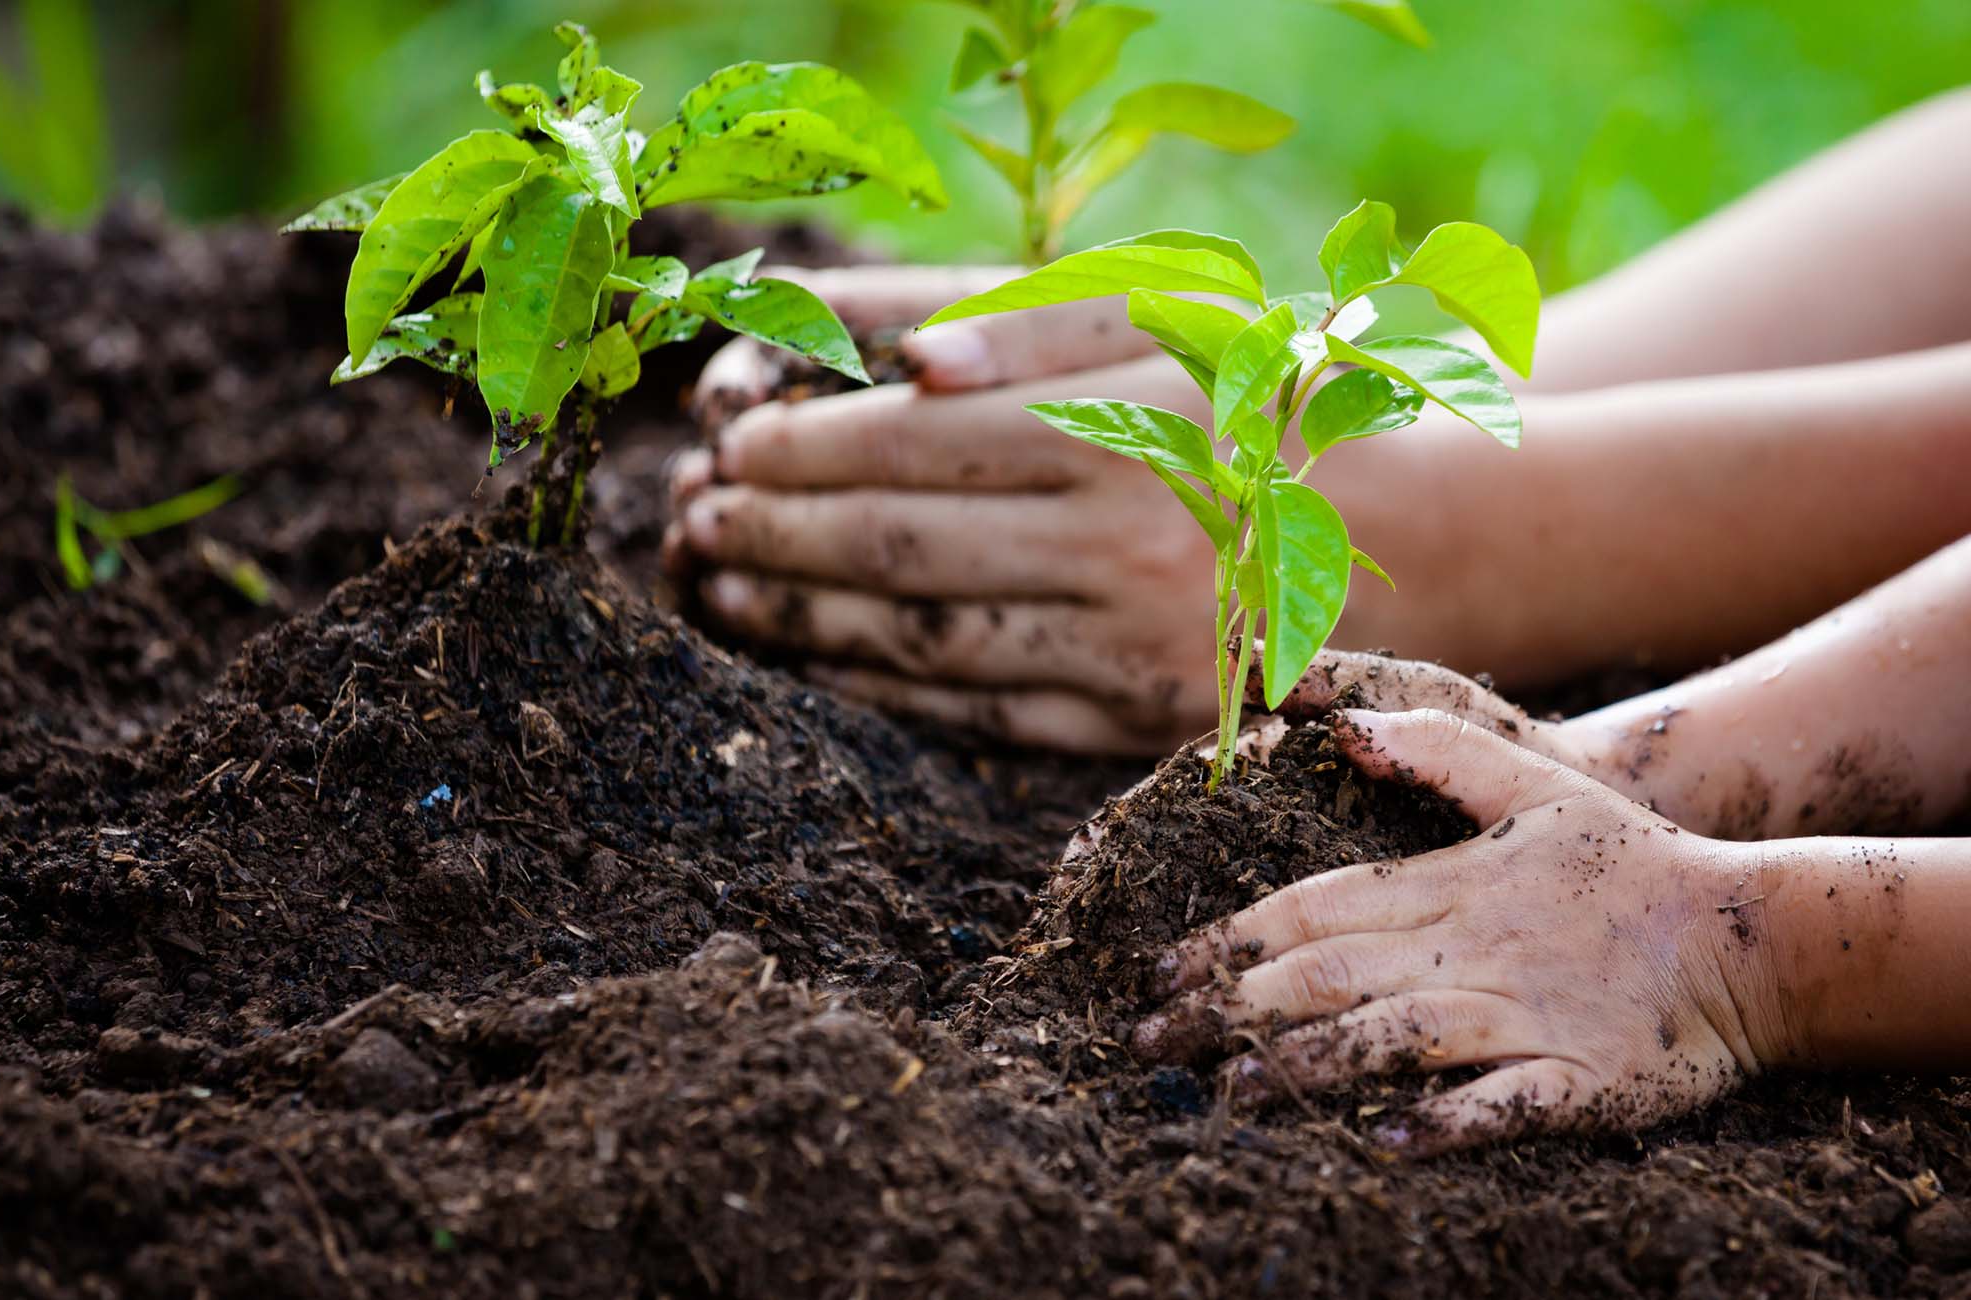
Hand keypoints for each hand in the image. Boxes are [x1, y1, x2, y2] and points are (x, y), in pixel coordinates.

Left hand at [667, 265, 1220, 753]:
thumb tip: (904, 360)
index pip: (915, 445)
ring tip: (723, 594)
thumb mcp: (1170, 320)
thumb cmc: (1271, 399)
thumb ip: (1029, 320)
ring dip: (805, 622)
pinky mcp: (1141, 724)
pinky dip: (886, 692)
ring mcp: (1134, 649)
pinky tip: (819, 664)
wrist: (1420, 534)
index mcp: (1126, 429)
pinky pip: (984, 717)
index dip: (801, 449)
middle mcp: (1128, 547)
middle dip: (774, 537)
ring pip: (927, 644)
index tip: (727, 442)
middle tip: (691, 521)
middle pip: (901, 552)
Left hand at [1136, 707, 1777, 1155]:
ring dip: (1309, 1062)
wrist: (1753, 935)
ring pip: (1397, 1035)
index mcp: (1450, 883)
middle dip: (1230, 1006)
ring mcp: (1527, 1015)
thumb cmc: (1628, 861)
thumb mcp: (1533, 785)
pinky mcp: (1582, 1080)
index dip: (1229, 938)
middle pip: (1331, 974)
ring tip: (1234, 1088)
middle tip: (1151, 1041)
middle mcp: (1474, 948)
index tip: (1160, 970)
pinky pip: (1504, 1106)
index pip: (1314, 907)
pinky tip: (1384, 1140)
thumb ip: (1434, 753)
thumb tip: (1335, 722)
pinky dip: (1446, 1123)